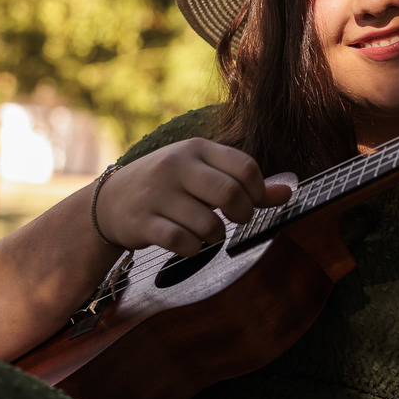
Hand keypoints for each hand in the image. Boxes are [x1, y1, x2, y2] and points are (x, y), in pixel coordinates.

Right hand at [94, 138, 291, 255]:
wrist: (109, 201)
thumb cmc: (168, 186)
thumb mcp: (202, 173)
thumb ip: (244, 182)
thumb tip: (289, 192)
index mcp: (195, 149)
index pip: (244, 166)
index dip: (259, 192)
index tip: (253, 203)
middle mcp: (176, 166)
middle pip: (229, 193)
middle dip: (242, 214)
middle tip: (236, 220)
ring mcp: (157, 194)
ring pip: (207, 223)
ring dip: (216, 236)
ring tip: (208, 232)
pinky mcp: (142, 221)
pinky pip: (182, 242)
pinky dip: (193, 249)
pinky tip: (188, 243)